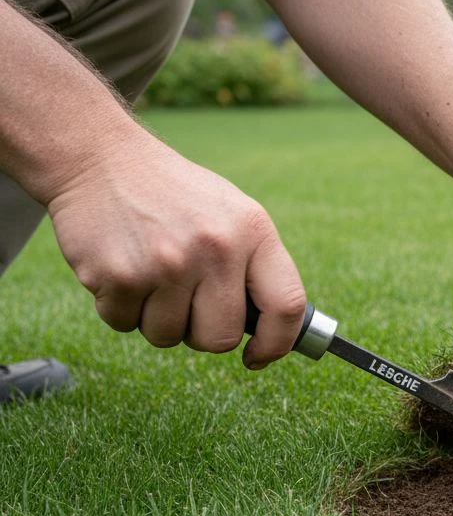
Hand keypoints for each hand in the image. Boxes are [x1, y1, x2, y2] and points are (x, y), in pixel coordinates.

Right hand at [44, 132, 305, 368]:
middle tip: (185, 301)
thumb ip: (255, 267)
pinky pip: (124, 324)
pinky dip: (120, 307)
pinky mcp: (120, 275)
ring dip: (156, 318)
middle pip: (221, 338)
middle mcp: (216, 247)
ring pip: (168, 337)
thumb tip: (276, 332)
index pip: (287, 305)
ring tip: (151, 273)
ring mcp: (167, 263)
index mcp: (254, 231)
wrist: (101, 160)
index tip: (258, 356)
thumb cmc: (175, 197)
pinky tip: (123, 267)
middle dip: (202, 332)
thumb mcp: (233, 215)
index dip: (277, 342)